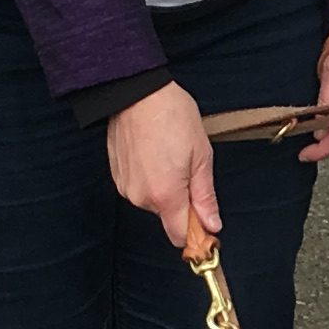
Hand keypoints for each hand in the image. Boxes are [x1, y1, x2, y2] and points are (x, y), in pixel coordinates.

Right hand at [108, 81, 217, 246]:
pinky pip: (140, 188)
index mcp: (166, 196)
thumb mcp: (201, 156)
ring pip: (153, 202)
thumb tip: (211, 225)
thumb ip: (205, 196)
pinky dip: (150, 178)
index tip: (205, 223)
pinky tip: (154, 154)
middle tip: (189, 169)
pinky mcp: (117, 175)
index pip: (179, 236)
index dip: (195, 233)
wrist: (137, 92)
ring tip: (169, 156)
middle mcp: (141, 197)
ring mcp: (126, 187)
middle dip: (182, 202)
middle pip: (167, 217)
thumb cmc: (173, 117)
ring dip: (165, 188)